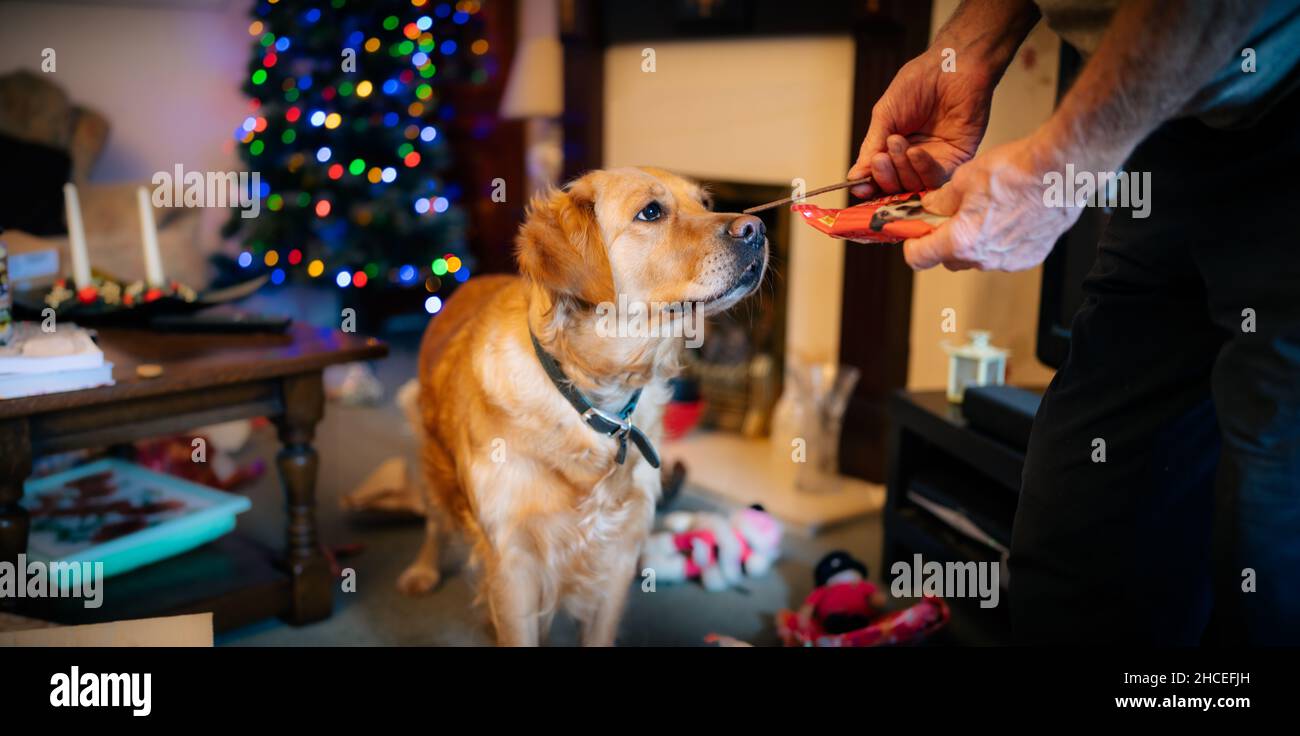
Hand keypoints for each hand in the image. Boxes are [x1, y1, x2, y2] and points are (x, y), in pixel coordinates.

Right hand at [848, 48, 997, 198]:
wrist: (951, 67)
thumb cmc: (918, 83)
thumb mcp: (885, 116)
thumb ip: (871, 147)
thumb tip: (854, 177)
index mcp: (895, 149)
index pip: (880, 177)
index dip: (869, 185)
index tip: (859, 186)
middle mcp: (915, 159)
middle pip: (895, 186)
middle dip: (884, 175)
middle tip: (880, 158)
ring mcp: (936, 161)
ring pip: (914, 185)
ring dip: (901, 168)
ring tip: (897, 142)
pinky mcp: (956, 160)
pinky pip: (936, 178)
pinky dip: (922, 168)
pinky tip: (915, 151)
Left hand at [902, 136, 1080, 271]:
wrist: (1062, 171)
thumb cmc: (1017, 172)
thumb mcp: (965, 178)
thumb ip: (941, 200)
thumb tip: (930, 207)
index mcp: (961, 241)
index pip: (918, 259)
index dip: (912, 244)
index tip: (914, 233)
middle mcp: (984, 259)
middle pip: (948, 259)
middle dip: (944, 240)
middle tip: (950, 216)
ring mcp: (1009, 261)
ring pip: (977, 257)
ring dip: (973, 240)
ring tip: (986, 210)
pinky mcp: (1030, 257)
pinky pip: (1003, 255)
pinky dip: (999, 241)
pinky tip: (1008, 217)